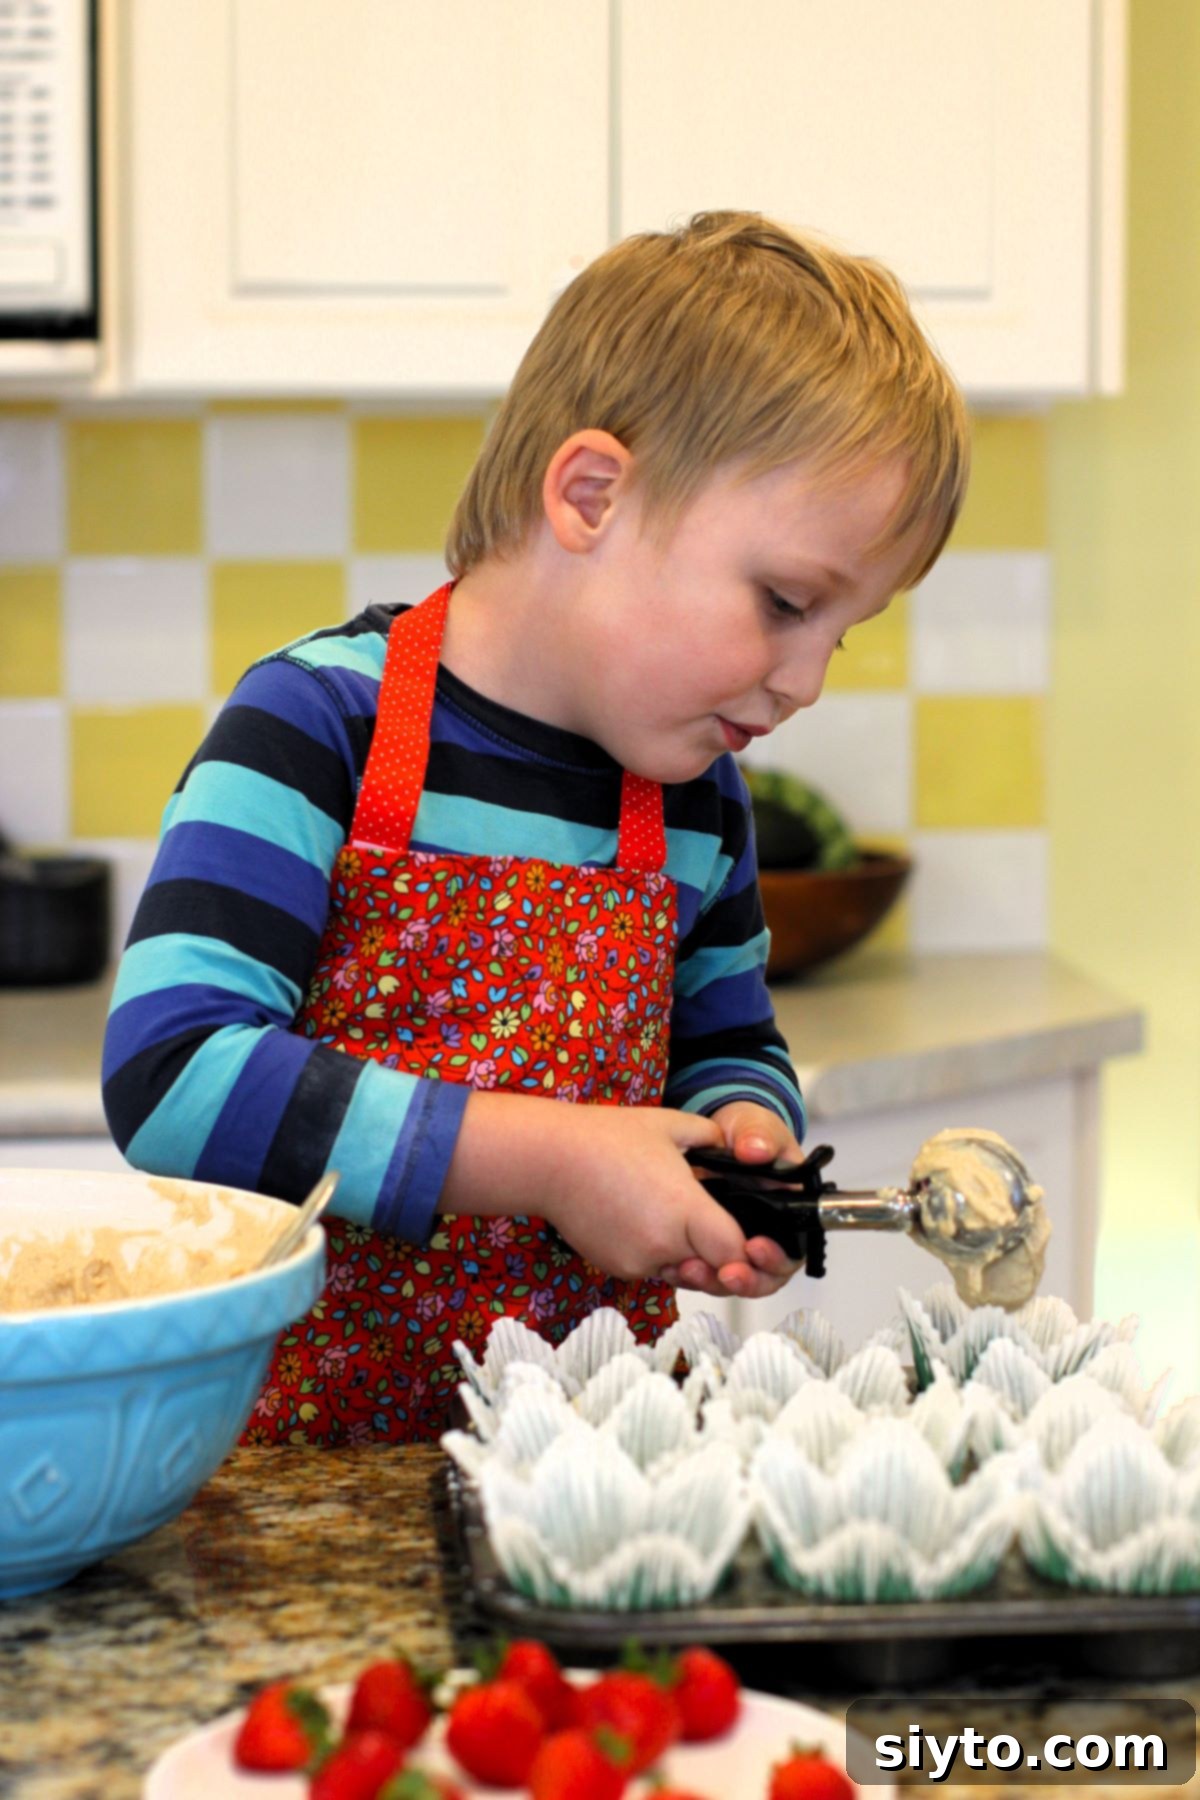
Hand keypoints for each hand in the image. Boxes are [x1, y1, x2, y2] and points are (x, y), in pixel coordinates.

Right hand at [441, 1090, 755, 1286]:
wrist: (548, 1159)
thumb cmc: (607, 1137)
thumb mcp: (672, 1125)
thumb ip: (714, 1138)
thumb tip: (738, 1146)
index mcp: (684, 1211)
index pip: (736, 1253)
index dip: (750, 1252)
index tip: (755, 1240)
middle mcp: (664, 1245)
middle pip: (715, 1273)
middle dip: (727, 1262)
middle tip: (729, 1239)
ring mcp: (638, 1262)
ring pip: (684, 1274)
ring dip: (693, 1258)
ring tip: (685, 1222)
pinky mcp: (618, 1268)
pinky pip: (654, 1270)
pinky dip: (661, 1255)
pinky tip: (650, 1222)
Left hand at [659, 1100, 806, 1300]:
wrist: (714, 1137)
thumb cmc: (746, 1132)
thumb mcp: (755, 1127)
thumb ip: (759, 1135)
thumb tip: (755, 1150)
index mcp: (791, 1209)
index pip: (794, 1248)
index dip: (777, 1258)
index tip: (754, 1248)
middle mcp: (769, 1233)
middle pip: (766, 1274)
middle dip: (747, 1280)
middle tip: (726, 1273)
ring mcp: (739, 1243)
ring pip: (734, 1279)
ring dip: (714, 1281)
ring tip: (690, 1270)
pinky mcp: (712, 1248)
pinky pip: (705, 1272)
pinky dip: (690, 1275)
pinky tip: (673, 1268)